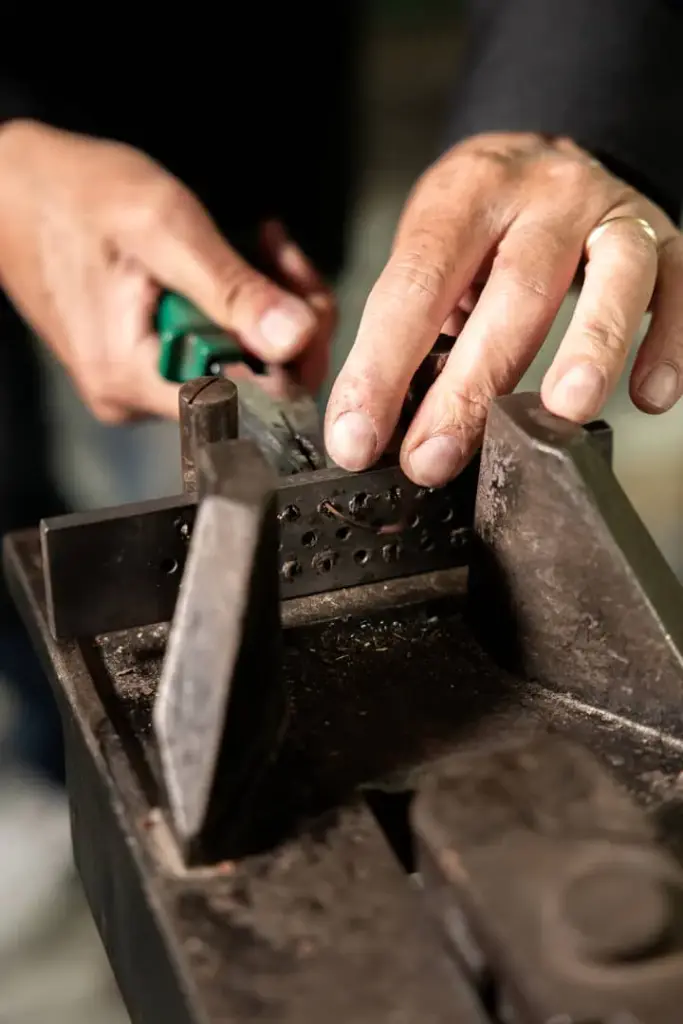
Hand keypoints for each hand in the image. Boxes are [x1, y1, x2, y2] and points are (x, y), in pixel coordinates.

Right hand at [0, 120, 334, 421]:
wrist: (14, 190)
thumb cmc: (75, 196)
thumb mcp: (164, 226)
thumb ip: (231, 288)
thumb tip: (297, 339)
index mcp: (134, 379)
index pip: (248, 405)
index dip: (292, 358)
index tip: (299, 295)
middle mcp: (136, 399)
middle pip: (251, 387)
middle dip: (284, 320)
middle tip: (279, 253)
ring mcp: (141, 386)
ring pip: (241, 365)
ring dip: (264, 306)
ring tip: (258, 245)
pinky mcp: (147, 367)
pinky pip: (216, 351)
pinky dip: (237, 309)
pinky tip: (232, 266)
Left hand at [326, 133, 680, 485]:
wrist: (547, 159)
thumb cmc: (480, 222)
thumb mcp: (431, 250)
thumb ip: (411, 326)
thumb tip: (378, 427)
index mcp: (464, 198)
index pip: (416, 286)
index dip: (382, 368)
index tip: (358, 439)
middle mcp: (541, 197)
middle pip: (512, 292)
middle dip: (471, 388)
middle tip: (435, 458)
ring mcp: (608, 214)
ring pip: (610, 279)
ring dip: (590, 348)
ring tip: (563, 412)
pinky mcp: (663, 239)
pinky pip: (677, 288)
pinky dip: (667, 342)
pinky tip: (649, 396)